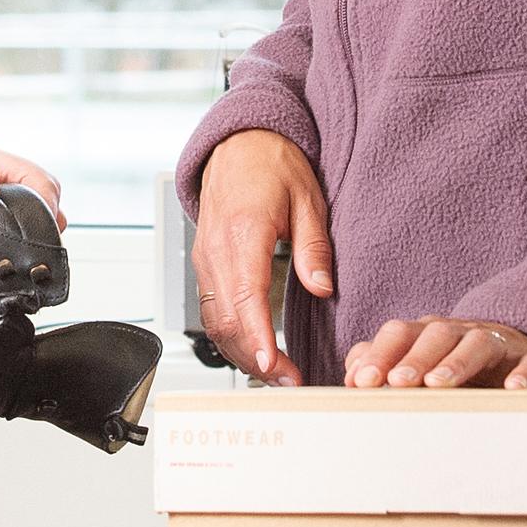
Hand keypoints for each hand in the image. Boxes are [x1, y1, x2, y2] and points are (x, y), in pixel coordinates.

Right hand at [192, 129, 331, 383]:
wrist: (238, 145)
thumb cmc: (273, 166)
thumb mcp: (308, 199)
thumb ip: (313, 247)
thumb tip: (321, 288)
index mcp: (243, 231)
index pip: (245, 295)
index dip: (257, 336)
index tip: (273, 365)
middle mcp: (216, 249)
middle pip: (226, 319)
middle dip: (255, 358)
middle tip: (290, 382)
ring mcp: (205, 259)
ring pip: (214, 321)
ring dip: (241, 353)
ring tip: (277, 375)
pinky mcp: (204, 265)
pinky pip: (211, 311)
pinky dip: (230, 337)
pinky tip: (254, 351)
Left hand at [343, 318, 526, 390]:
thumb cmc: (471, 370)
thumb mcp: (429, 367)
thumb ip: (389, 365)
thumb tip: (352, 375)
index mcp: (433, 333)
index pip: (401, 333)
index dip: (380, 353)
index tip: (361, 381)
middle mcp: (464, 332)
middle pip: (436, 334)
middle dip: (414, 357)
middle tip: (395, 382)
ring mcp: (501, 344)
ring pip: (478, 343)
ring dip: (456, 362)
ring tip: (438, 384)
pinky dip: (523, 375)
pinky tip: (512, 390)